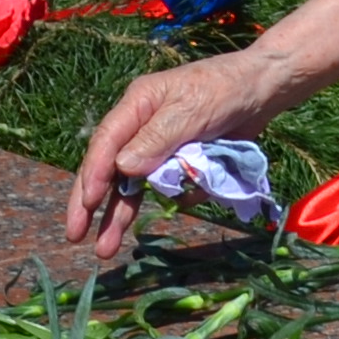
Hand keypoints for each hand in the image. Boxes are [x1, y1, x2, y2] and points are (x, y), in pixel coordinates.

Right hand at [68, 46, 304, 247]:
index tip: (86, 204)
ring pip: (133, 185)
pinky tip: (169, 213)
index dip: (93, 175)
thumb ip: (158, 139)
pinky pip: (166, 187)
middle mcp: (141, 128)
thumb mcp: (192, 110)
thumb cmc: (225, 88)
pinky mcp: (180, 161)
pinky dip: (167, 201)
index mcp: (137, 105)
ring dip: (120, 216)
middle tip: (75, 237)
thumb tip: (123, 168)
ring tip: (106, 249)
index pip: (106, 143)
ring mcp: (159, 146)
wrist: (263, 88)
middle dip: (91, 203)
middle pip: (110, 169)